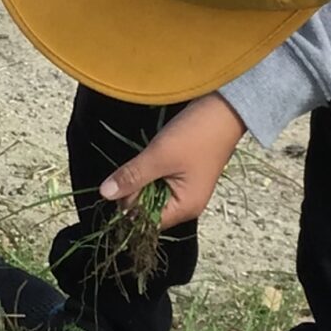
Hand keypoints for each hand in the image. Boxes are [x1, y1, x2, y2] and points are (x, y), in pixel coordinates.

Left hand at [101, 94, 244, 226]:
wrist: (225, 109)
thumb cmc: (196, 135)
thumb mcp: (159, 156)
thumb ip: (132, 177)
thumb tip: (105, 194)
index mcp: (184, 208)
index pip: (145, 221)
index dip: (130, 204)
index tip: (125, 181)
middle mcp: (186, 205)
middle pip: (148, 209)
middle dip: (137, 189)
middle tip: (142, 164)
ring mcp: (186, 190)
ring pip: (152, 193)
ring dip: (144, 177)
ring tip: (151, 158)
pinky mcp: (184, 175)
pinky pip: (160, 180)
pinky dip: (153, 170)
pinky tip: (155, 155)